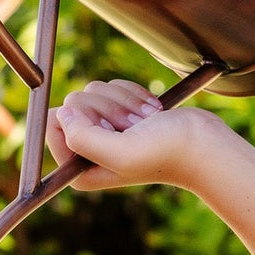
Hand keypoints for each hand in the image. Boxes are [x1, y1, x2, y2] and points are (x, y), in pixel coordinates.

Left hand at [47, 78, 225, 191]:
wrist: (202, 143)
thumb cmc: (167, 153)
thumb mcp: (121, 153)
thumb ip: (83, 138)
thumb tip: (62, 114)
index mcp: (78, 168)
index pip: (52, 124)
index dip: (81, 117)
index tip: (109, 129)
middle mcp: (86, 150)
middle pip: (73, 103)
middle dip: (108, 109)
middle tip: (133, 128)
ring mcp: (102, 131)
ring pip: (93, 90)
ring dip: (124, 102)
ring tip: (145, 122)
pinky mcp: (118, 113)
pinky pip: (111, 86)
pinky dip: (133, 94)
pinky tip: (150, 113)